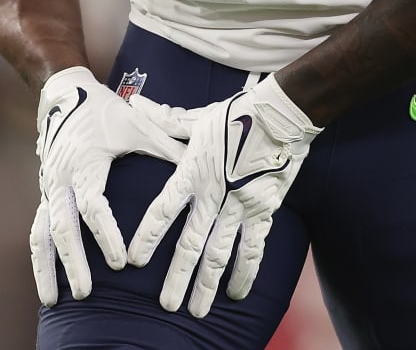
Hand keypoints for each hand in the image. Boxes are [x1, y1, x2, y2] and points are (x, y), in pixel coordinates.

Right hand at [31, 66, 187, 305]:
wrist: (63, 94)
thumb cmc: (104, 111)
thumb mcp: (136, 124)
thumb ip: (165, 145)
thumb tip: (199, 161)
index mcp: (85, 164)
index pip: (92, 207)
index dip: (105, 235)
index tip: (119, 264)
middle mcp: (61, 179)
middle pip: (62, 227)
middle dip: (74, 261)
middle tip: (87, 293)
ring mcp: (48, 188)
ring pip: (42, 233)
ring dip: (47, 267)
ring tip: (55, 300)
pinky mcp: (44, 193)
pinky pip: (37, 229)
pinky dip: (40, 257)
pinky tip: (47, 282)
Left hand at [126, 75, 321, 317]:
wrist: (281, 115)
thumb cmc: (235, 115)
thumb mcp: (196, 118)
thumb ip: (165, 122)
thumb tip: (136, 104)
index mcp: (192, 172)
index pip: (164, 210)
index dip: (148, 237)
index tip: (134, 261)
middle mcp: (214, 194)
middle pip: (192, 243)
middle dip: (178, 277)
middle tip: (167, 305)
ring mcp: (240, 206)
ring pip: (221, 253)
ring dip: (208, 284)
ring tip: (197, 310)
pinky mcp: (264, 211)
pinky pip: (253, 248)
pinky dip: (245, 273)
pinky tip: (235, 294)